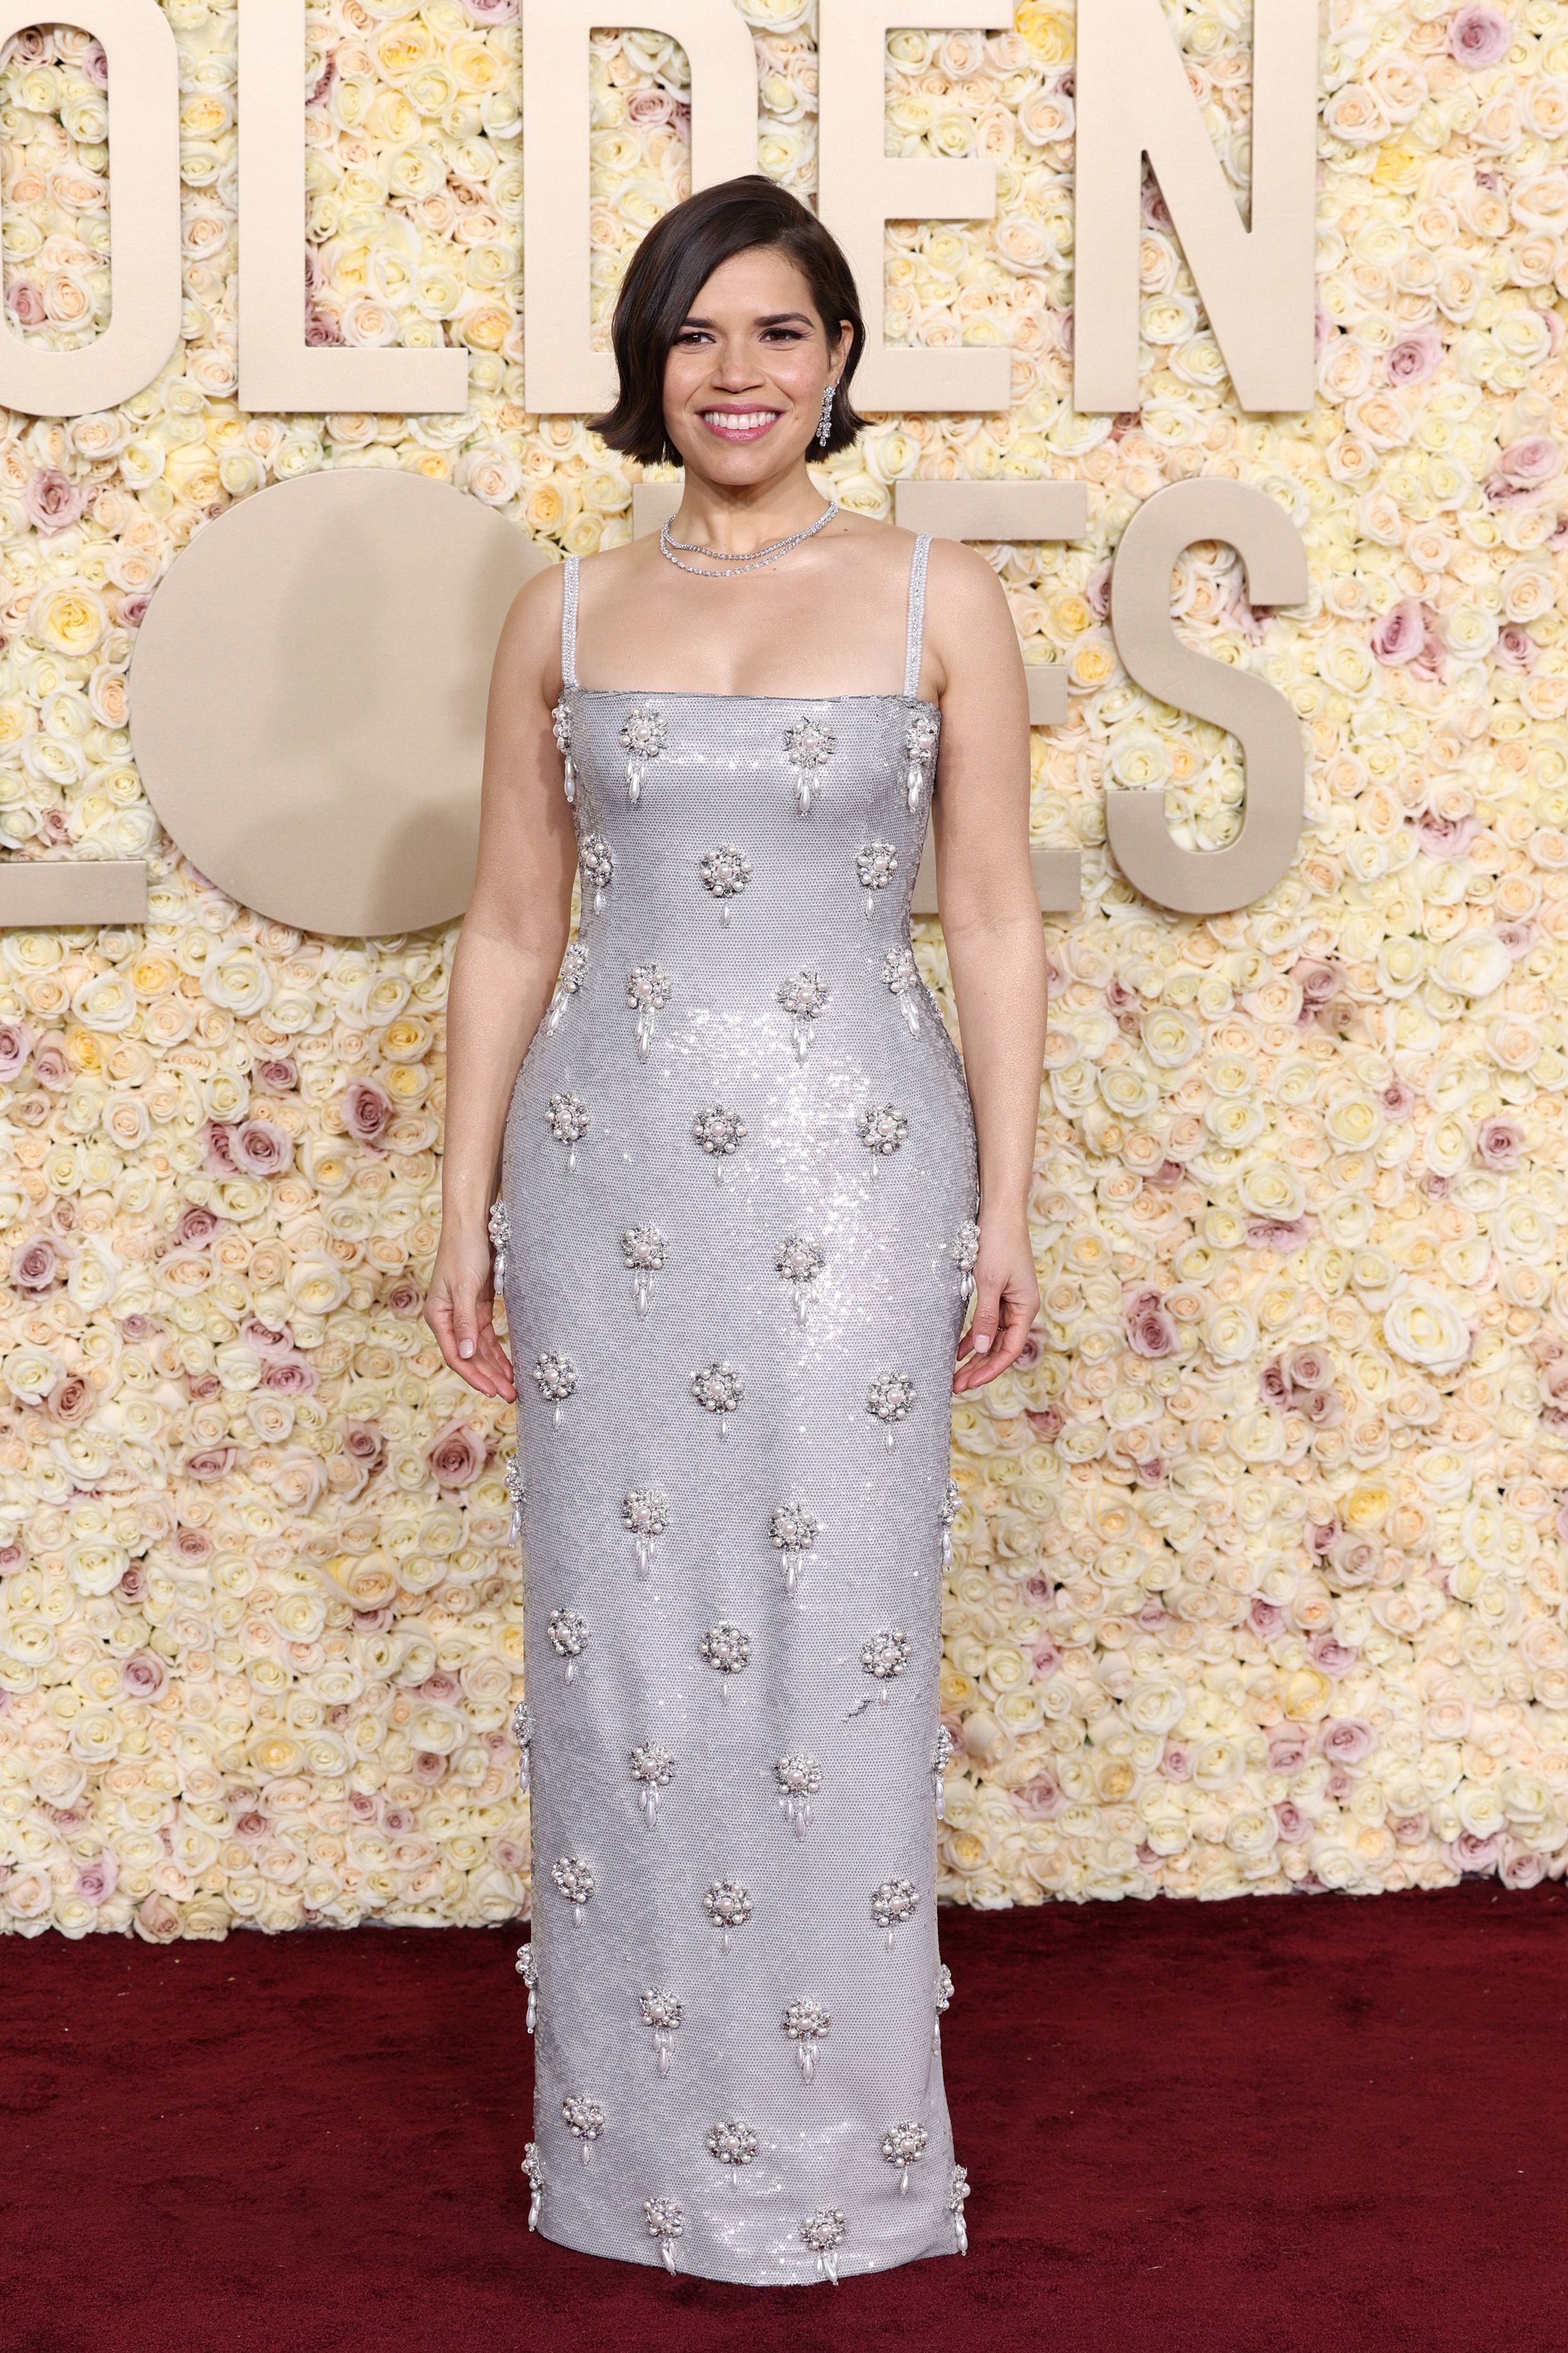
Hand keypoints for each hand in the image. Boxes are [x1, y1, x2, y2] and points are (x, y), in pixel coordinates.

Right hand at [425, 1232, 516, 1399]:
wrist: (471, 1224)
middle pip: (469, 1357)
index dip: (474, 1376)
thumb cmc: (463, 1251)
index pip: (456, 1355)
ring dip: (494, 1369)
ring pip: (479, 1350)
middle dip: (488, 1377)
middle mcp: (449, 1319)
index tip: (492, 1391)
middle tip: (510, 1396)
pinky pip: (487, 1337)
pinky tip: (509, 1367)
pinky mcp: (478, 1307)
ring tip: (512, 1388)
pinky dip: (498, 1352)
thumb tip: (466, 1355)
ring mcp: (464, 1314)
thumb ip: (464, 1322)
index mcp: (439, 1316)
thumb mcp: (464, 1288)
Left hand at [953, 1218, 1039, 1393]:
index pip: (1010, 1350)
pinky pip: (988, 1323)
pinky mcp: (1000, 1293)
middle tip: (956, 1386)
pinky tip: (959, 1349)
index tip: (968, 1384)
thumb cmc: (999, 1242)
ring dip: (975, 1356)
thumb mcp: (989, 1282)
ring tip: (955, 1374)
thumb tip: (983, 1348)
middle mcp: (1022, 1308)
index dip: (989, 1370)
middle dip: (979, 1368)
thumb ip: (986, 1316)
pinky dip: (974, 1336)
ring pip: (993, 1338)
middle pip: (1001, 1348)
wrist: (1001, 1212)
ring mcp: (1011, 1301)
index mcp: (1026, 1308)